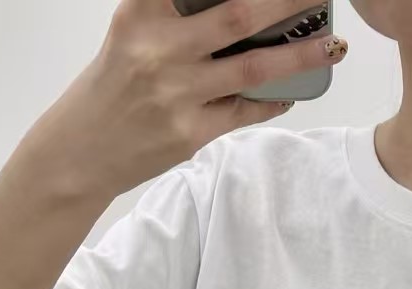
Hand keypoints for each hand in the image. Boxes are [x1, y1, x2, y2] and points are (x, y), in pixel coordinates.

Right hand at [25, 0, 349, 201]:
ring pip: (253, 67)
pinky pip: (244, 111)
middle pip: (238, 13)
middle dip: (286, 2)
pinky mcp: (190, 133)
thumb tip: (239, 12)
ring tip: (332, 44)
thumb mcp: (131, 34)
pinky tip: (293, 90)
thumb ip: (173, 14)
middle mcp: (159, 47)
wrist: (79, 152)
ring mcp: (177, 93)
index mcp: (141, 13)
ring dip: (300, 55)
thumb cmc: (110, 88)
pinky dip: (273, 99)